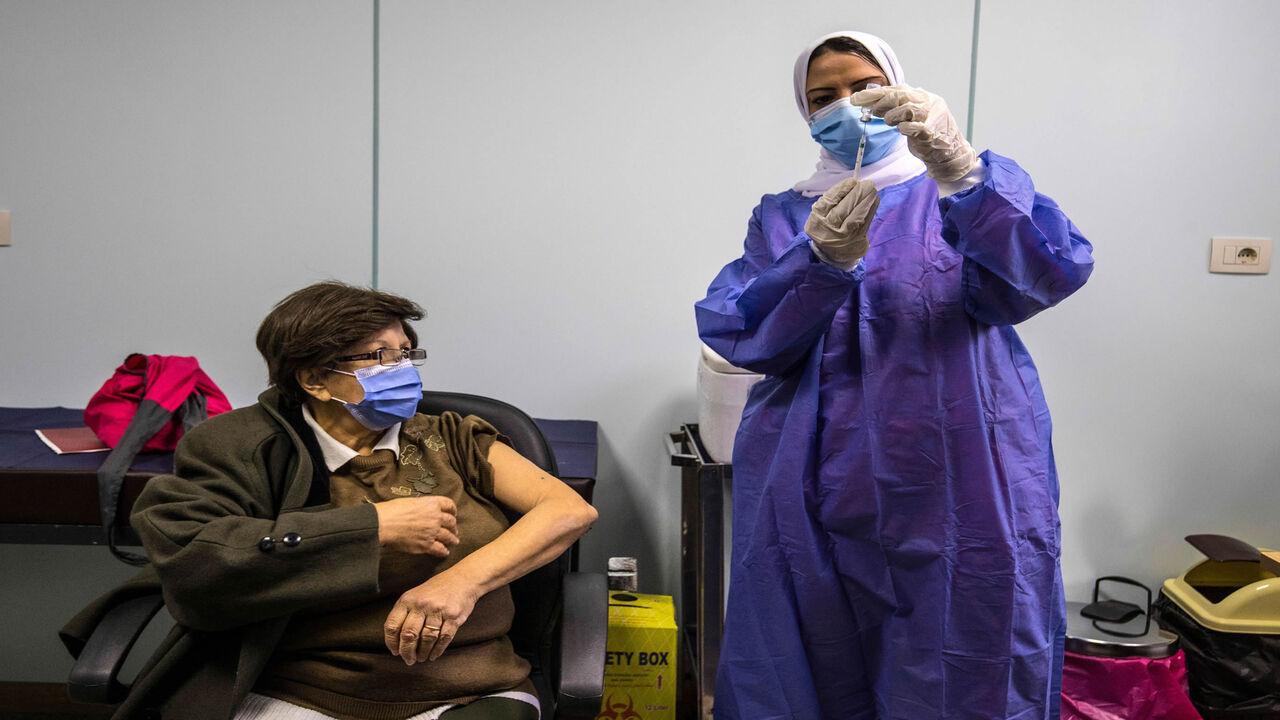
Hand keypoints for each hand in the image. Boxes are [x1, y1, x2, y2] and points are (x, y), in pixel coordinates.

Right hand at [374, 496, 459, 556]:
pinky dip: (443, 551)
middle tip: (454, 530)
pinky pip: (440, 549)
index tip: (453, 514)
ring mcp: (432, 531)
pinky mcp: (426, 545)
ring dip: (452, 539)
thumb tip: (423, 511)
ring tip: (454, 541)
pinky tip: (445, 552)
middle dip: (453, 526)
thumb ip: (422, 507)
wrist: (383, 524)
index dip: (453, 510)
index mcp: (431, 504)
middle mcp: (435, 517)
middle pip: (451, 522)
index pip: (449, 505)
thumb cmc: (392, 511)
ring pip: (448, 536)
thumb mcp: (410, 502)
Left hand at [383, 572, 479, 663]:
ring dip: (422, 653)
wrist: (463, 579)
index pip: (393, 625)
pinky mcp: (454, 617)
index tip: (395, 651)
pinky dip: (437, 650)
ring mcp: (438, 610)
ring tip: (421, 658)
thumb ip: (405, 614)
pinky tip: (433, 655)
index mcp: (408, 600)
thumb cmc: (437, 590)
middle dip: (407, 652)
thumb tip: (396, 641)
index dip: (391, 643)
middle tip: (408, 660)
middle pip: (408, 635)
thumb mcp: (415, 596)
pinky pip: (443, 639)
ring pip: (426, 639)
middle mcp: (422, 604)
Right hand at [804, 177, 879, 268]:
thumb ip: (833, 199)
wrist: (831, 252)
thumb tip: (854, 183)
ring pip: (856, 217)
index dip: (842, 189)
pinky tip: (874, 201)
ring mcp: (843, 238)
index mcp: (816, 221)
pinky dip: (871, 210)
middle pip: (843, 210)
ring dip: (867, 201)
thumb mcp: (822, 214)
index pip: (828, 202)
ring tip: (873, 191)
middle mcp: (828, 230)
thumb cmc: (827, 226)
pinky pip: (865, 223)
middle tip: (868, 184)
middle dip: (857, 194)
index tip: (853, 180)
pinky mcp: (856, 241)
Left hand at [852, 85, 977, 181]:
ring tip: (888, 121)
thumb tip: (871, 103)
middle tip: (872, 111)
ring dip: (892, 115)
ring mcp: (931, 116)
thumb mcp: (910, 117)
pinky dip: (905, 127)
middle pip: (901, 96)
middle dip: (881, 102)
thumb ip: (895, 109)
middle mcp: (928, 102)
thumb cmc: (927, 133)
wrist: (949, 152)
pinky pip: (916, 127)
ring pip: (907, 109)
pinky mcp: (932, 132)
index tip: (856, 98)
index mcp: (922, 96)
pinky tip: (901, 129)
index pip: (896, 90)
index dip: (874, 94)